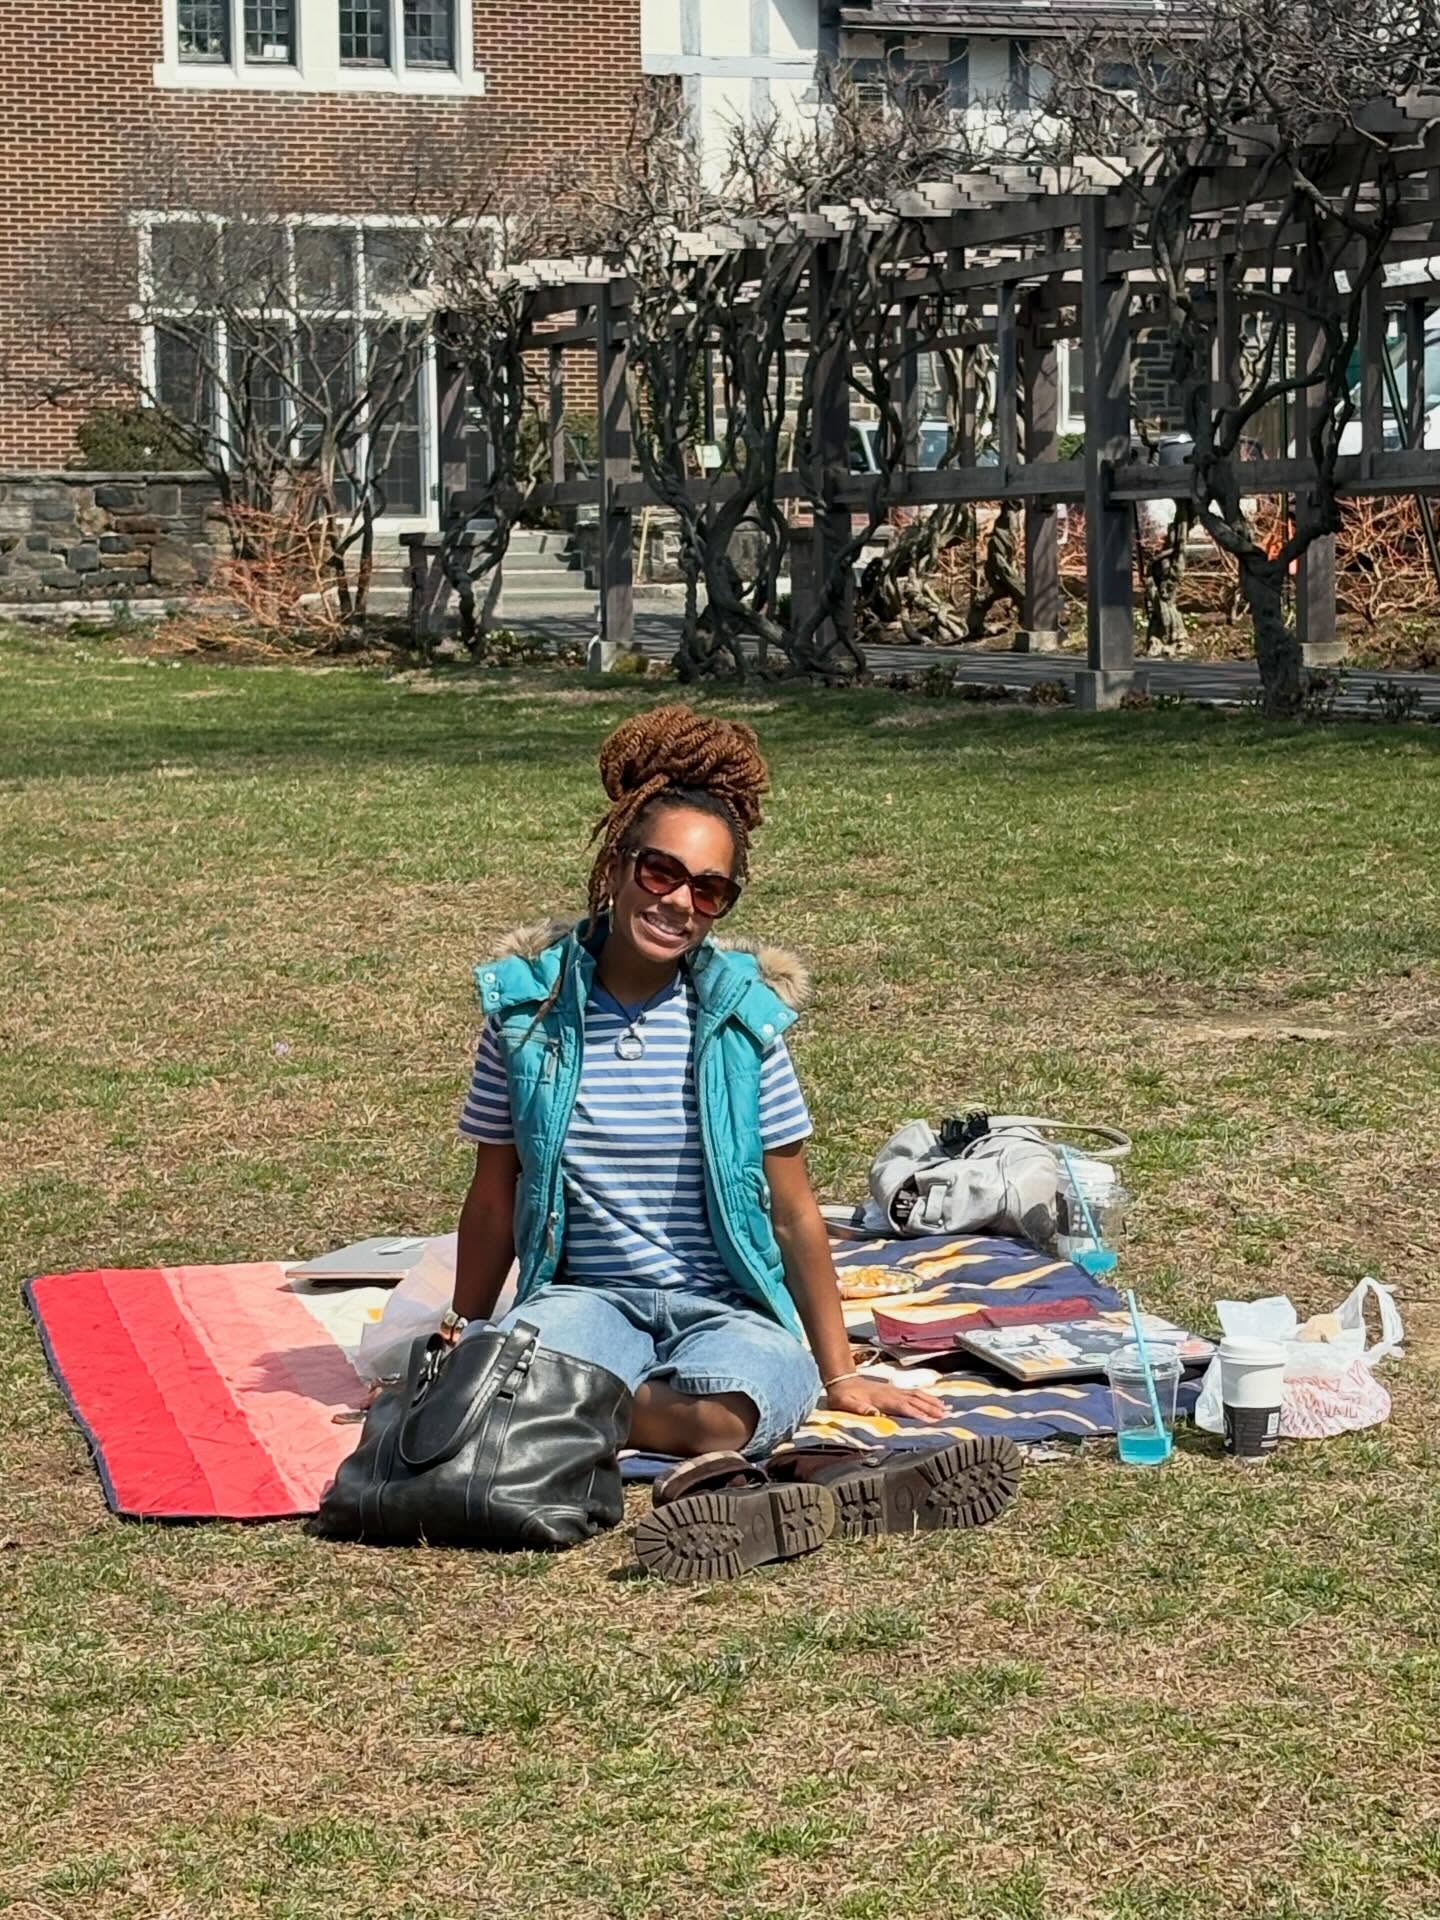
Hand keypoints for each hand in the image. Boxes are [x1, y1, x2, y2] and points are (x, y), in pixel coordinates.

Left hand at [823, 1373, 948, 1422]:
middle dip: (930, 1408)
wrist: (841, 1381)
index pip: (904, 1407)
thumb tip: (875, 1414)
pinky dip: (925, 1396)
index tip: (931, 1421)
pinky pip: (913, 1392)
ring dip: (931, 1402)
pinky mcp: (893, 1389)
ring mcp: (893, 1390)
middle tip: (945, 1416)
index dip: (918, 1414)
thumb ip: (860, 1409)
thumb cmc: (843, 1396)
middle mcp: (891, 1393)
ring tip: (945, 1408)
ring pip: (916, 1395)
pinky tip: (932, 1399)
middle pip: (915, 1401)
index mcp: (882, 1399)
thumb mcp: (846, 1404)